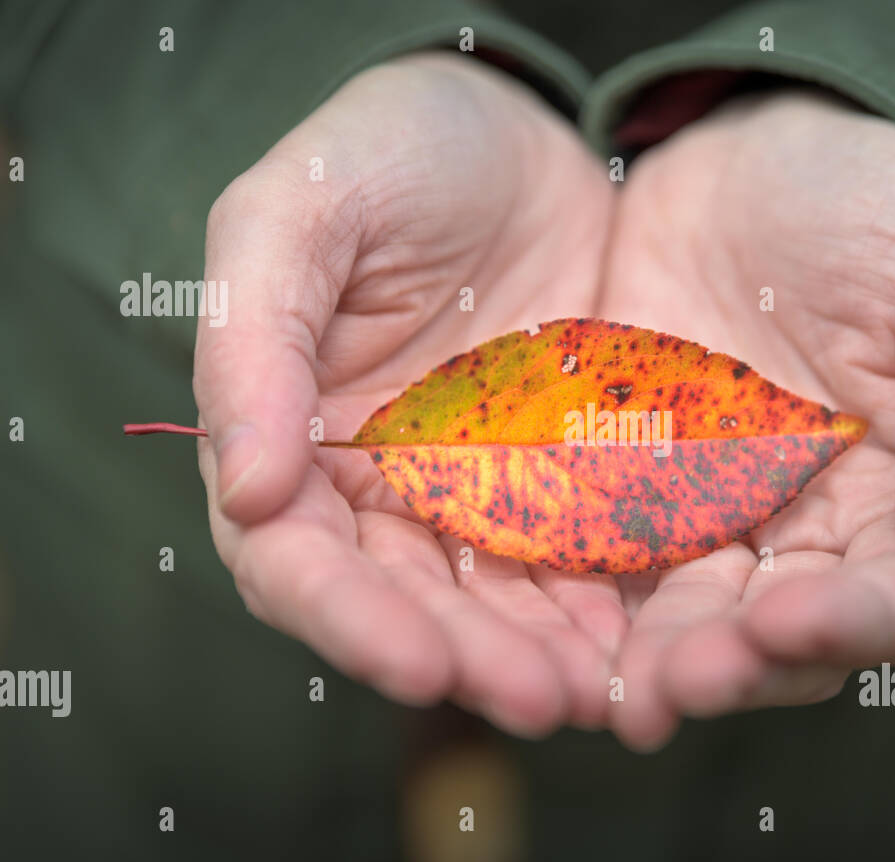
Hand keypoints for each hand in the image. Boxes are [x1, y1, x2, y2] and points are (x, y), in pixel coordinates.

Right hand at [193, 53, 621, 735]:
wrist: (516, 128)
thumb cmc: (386, 153)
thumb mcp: (297, 213)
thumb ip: (253, 341)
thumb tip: (246, 488)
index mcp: (295, 441)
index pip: (300, 563)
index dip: (352, 620)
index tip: (417, 663)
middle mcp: (382, 489)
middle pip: (413, 604)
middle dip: (472, 659)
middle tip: (540, 700)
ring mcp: (479, 490)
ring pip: (501, 601)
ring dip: (546, 655)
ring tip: (603, 693)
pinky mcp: (565, 476)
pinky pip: (583, 554)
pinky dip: (608, 604)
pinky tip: (648, 638)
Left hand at [599, 91, 894, 748]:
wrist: (751, 150)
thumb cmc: (881, 205)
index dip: (852, 623)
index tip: (790, 622)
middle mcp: (805, 529)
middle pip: (780, 637)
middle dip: (735, 667)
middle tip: (678, 686)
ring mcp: (708, 512)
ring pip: (686, 617)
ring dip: (654, 660)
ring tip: (614, 690)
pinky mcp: (621, 484)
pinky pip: (600, 555)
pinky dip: (579, 600)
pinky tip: (542, 626)